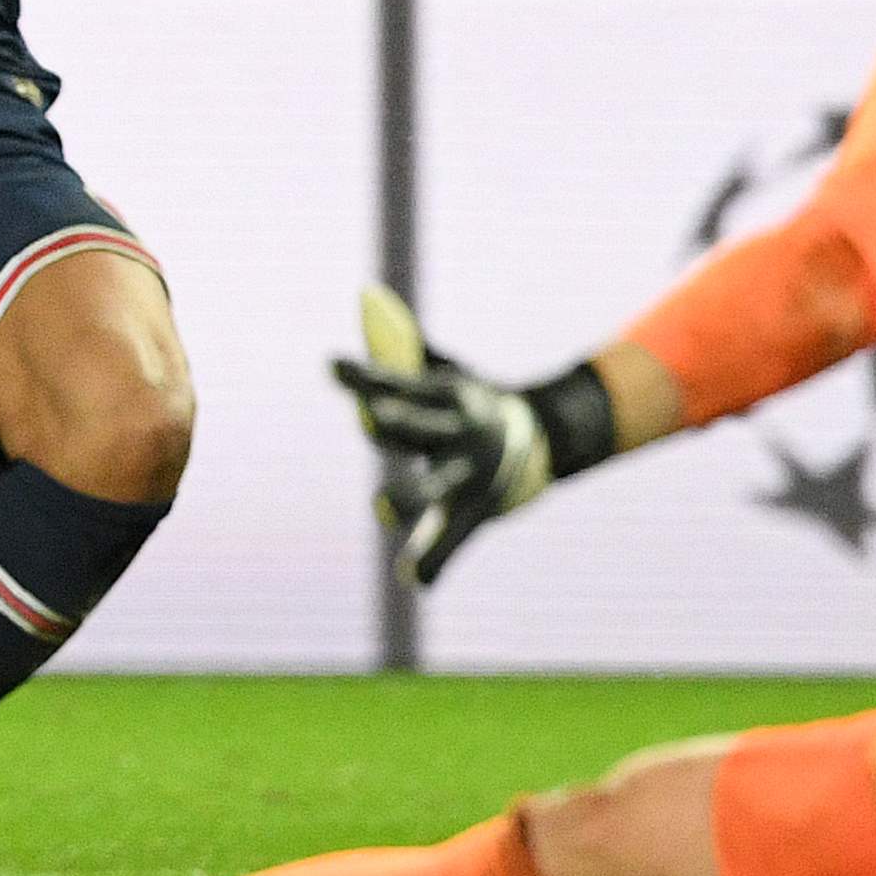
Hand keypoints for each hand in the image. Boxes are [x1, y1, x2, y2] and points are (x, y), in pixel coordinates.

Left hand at [331, 285, 549, 583]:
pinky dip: (435, 560)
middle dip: (396, 421)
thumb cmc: (473, 403)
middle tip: (370, 416)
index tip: (330, 365)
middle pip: (420, 427)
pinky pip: (454, 538)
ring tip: (381, 507)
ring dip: (410, 499)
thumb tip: (367, 296)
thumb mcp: (447, 372)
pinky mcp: (476, 512)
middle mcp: (459, 433)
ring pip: (437, 489)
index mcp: (448, 396)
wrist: (545, 438)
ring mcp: (470, 475)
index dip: (365, 376)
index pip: (399, 383)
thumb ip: (406, 344)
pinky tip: (416, 579)